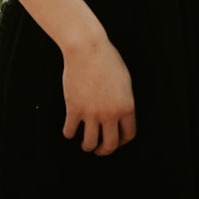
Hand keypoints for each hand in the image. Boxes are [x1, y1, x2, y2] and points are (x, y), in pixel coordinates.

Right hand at [61, 32, 136, 156]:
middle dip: (105, 151)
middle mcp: (110, 113)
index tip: (116, 141)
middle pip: (110, 144)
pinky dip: (69, 133)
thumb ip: (124, 101)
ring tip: (85, 144)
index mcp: (127, 106)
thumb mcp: (125, 81)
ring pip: (90, 143)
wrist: (87, 48)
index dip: (122, 141)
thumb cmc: (107, 59)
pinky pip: (70, 131)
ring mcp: (91, 112)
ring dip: (88, 146)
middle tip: (100, 150)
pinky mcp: (74, 108)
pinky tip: (70, 130)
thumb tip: (121, 117)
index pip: (129, 135)